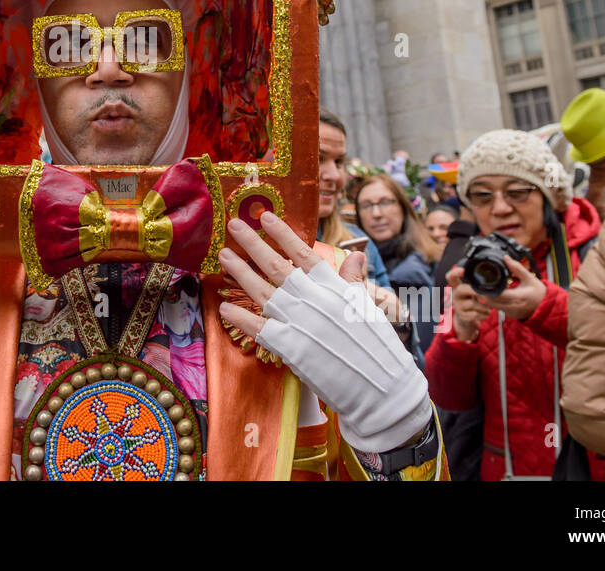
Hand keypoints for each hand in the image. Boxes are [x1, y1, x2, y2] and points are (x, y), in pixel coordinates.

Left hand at [218, 211, 431, 451]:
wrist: (380, 387)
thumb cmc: (376, 346)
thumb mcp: (366, 307)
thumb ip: (353, 281)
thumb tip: (355, 254)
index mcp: (333, 287)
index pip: (303, 253)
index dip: (283, 233)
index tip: (265, 217)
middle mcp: (313, 299)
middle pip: (276, 266)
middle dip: (252, 243)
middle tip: (233, 226)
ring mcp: (299, 322)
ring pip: (262, 291)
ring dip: (240, 272)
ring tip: (224, 256)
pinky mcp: (289, 347)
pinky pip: (258, 328)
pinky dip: (241, 318)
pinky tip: (225, 307)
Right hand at [445, 266, 488, 342]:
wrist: (468, 318)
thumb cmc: (473, 300)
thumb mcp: (472, 290)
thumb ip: (478, 284)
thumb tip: (494, 280)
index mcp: (457, 286)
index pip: (451, 277)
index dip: (455, 273)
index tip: (462, 270)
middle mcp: (455, 294)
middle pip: (461, 289)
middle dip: (475, 291)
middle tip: (484, 294)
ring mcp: (457, 305)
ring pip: (472, 303)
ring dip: (484, 307)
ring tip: (489, 309)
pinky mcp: (462, 315)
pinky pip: (475, 314)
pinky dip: (483, 315)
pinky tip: (485, 314)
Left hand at [478, 256, 546, 320]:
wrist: (546, 306)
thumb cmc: (538, 292)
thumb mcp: (530, 278)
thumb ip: (517, 268)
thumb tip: (506, 258)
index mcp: (518, 297)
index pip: (498, 295)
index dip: (489, 289)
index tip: (484, 282)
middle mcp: (514, 307)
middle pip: (492, 302)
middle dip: (486, 293)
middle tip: (483, 284)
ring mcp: (512, 312)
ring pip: (494, 306)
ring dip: (490, 298)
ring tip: (491, 288)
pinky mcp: (511, 315)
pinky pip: (499, 308)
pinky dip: (496, 302)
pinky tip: (499, 295)